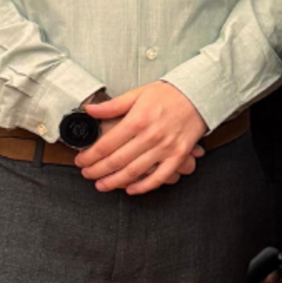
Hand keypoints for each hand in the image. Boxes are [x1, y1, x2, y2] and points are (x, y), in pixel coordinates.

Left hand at [73, 82, 207, 194]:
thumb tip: (90, 110)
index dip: (90, 156)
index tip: (82, 160)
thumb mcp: (138, 94)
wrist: (200, 94)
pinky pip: (159, 177)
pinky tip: (131, 189)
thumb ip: (113, 105)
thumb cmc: (170, 94)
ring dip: (114, 182)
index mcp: (138, 120)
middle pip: (116, 161)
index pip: (106, 145)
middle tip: (87, 174)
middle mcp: (150, 136)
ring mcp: (165, 147)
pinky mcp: (178, 155)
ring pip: (134, 172)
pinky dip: (144, 186)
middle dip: (97, 171)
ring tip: (102, 185)